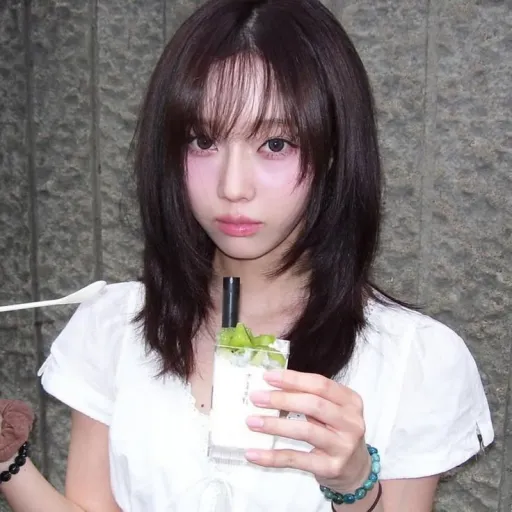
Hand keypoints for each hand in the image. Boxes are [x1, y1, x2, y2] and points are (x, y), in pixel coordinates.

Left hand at [244, 369, 370, 492]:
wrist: (357, 470)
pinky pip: (296, 459)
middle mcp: (351, 422)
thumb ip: (310, 397)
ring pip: (305, 430)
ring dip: (275, 425)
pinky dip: (272, 457)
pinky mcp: (331, 468)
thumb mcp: (332, 411)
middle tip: (256, 398)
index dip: (293, 379)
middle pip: (313, 404)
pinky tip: (253, 454)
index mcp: (350, 401)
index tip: (268, 377)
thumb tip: (273, 386)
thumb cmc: (337, 432)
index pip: (320, 384)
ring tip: (252, 422)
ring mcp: (343, 446)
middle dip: (281, 399)